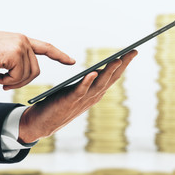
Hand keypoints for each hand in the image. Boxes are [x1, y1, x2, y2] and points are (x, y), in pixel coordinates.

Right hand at [0, 28, 74, 89]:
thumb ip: (13, 61)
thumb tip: (19, 75)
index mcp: (20, 40)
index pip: (45, 47)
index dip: (59, 55)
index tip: (71, 61)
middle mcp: (23, 41)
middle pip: (36, 70)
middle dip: (22, 82)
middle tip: (5, 84)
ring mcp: (20, 46)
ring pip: (28, 75)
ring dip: (12, 82)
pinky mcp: (14, 53)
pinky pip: (19, 76)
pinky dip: (7, 82)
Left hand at [18, 50, 137, 143]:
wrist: (42, 123)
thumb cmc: (58, 105)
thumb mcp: (76, 93)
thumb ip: (86, 84)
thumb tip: (95, 72)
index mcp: (94, 93)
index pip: (112, 77)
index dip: (123, 64)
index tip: (132, 51)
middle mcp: (92, 96)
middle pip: (111, 78)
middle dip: (123, 64)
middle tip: (133, 51)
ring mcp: (82, 99)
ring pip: (99, 83)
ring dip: (109, 71)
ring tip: (117, 59)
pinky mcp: (70, 101)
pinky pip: (81, 90)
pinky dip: (87, 81)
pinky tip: (92, 72)